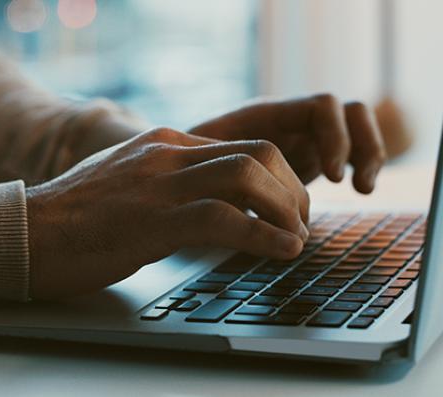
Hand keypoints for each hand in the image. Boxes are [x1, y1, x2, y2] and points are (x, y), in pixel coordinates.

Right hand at [26, 128, 309, 298]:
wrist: (25, 232)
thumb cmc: (76, 217)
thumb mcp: (130, 183)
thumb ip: (169, 181)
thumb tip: (211, 200)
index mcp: (165, 143)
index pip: (243, 145)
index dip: (279, 177)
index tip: (289, 207)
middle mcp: (167, 154)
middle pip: (258, 153)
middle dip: (292, 189)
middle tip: (299, 223)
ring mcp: (159, 184)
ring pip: (248, 177)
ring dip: (286, 210)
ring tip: (296, 238)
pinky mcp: (152, 220)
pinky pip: (224, 218)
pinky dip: (263, 235)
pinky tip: (282, 251)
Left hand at [189, 94, 386, 192]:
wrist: (181, 168)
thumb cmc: (186, 166)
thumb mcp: (203, 166)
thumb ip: (228, 171)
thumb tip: (249, 196)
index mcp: (267, 115)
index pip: (321, 107)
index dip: (335, 138)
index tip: (333, 177)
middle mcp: (289, 120)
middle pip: (348, 112)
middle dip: (361, 145)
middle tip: (355, 187)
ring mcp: (301, 137)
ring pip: (355, 129)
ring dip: (368, 154)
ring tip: (363, 189)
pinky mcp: (307, 158)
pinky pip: (348, 150)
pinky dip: (360, 165)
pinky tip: (358, 190)